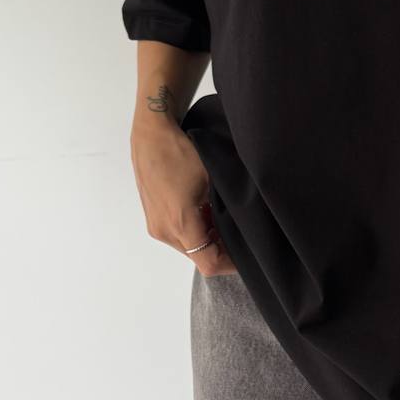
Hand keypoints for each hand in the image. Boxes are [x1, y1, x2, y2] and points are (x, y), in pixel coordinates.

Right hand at [130, 114, 237, 275]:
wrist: (151, 134)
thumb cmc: (181, 152)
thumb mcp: (212, 181)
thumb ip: (225, 211)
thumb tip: (242, 228)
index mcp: (179, 224)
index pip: (209, 263)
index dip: (231, 264)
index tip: (247, 255)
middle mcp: (163, 231)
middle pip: (199, 257)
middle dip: (221, 249)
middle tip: (239, 233)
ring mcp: (156, 225)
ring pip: (189, 247)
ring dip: (208, 239)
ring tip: (223, 218)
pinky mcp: (153, 217)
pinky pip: (179, 235)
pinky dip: (195, 230)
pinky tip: (207, 211)